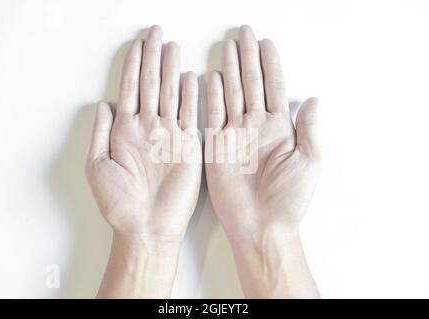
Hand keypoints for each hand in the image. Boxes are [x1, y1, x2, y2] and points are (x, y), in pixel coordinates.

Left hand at [86, 26, 200, 297]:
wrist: (147, 226)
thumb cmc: (120, 203)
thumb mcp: (98, 166)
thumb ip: (101, 133)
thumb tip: (103, 103)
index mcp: (125, 131)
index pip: (131, 89)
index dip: (133, 65)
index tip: (137, 43)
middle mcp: (148, 128)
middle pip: (151, 84)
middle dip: (152, 57)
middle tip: (156, 33)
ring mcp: (169, 135)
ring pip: (170, 94)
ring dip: (171, 69)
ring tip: (172, 47)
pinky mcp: (188, 145)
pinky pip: (190, 114)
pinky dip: (191, 95)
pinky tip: (190, 77)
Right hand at [205, 26, 319, 297]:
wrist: (261, 225)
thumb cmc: (289, 198)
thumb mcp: (309, 160)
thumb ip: (308, 128)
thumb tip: (312, 99)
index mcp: (279, 128)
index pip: (274, 87)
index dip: (270, 64)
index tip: (266, 42)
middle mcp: (256, 126)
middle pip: (251, 84)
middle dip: (248, 58)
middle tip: (243, 34)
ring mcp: (236, 134)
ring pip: (232, 94)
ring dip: (231, 70)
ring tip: (229, 48)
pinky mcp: (217, 146)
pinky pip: (214, 115)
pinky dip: (212, 96)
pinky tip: (212, 78)